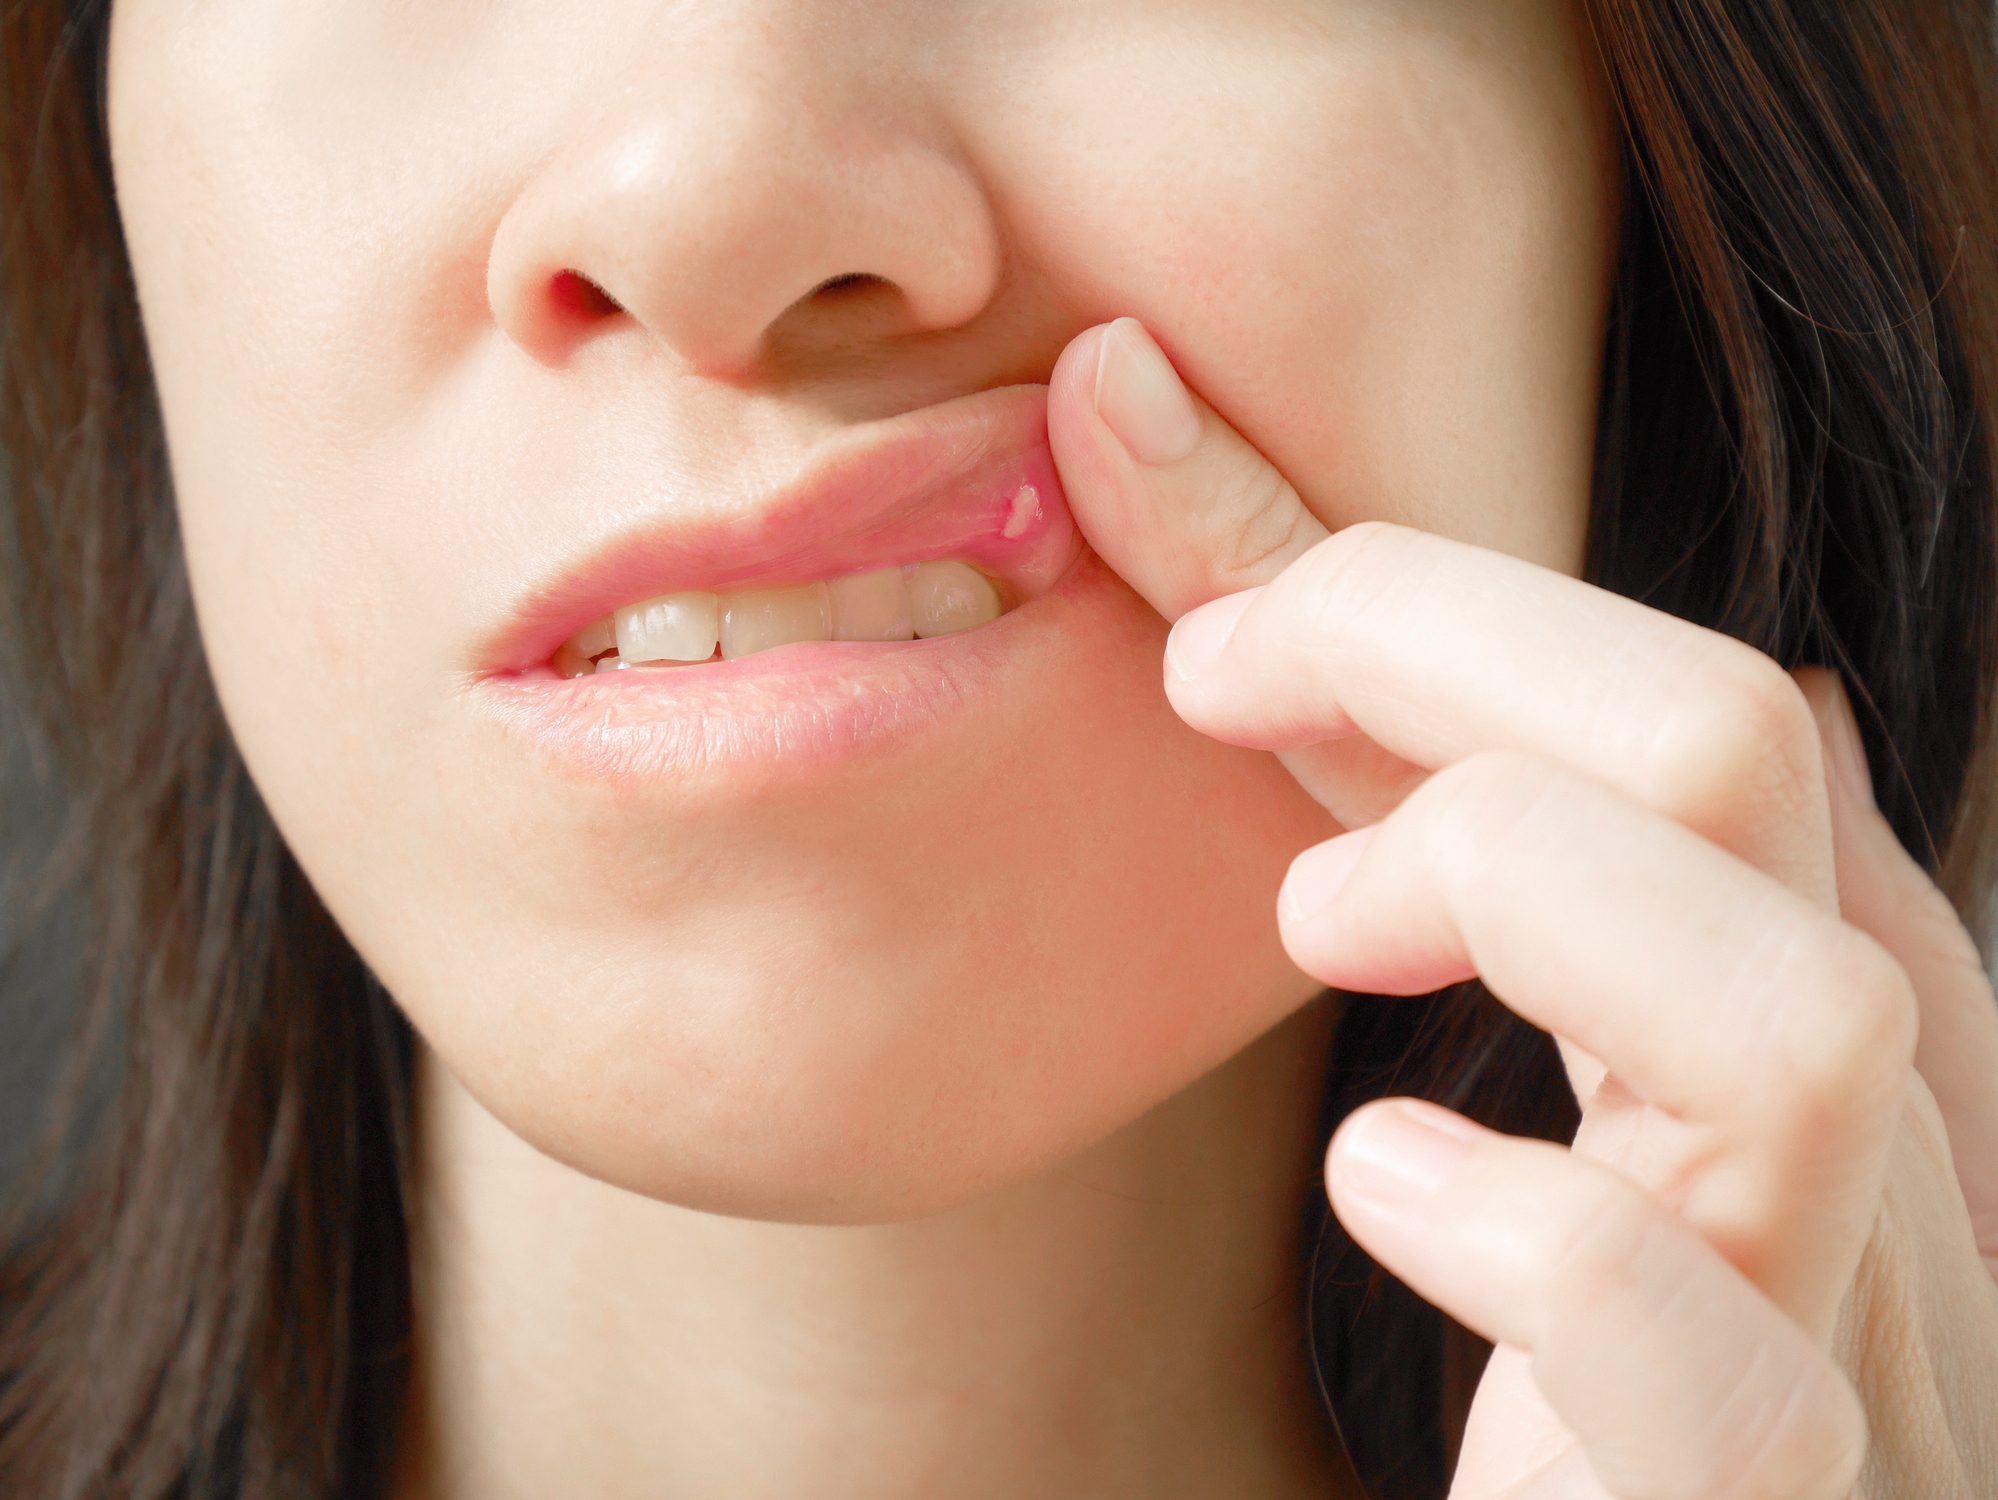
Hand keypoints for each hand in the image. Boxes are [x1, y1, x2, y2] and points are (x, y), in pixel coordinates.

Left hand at [1047, 316, 1997, 1497]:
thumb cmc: (1539, 1408)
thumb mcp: (1488, 1078)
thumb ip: (1423, 867)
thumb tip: (1334, 620)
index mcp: (1804, 1056)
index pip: (1706, 729)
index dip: (1455, 605)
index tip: (1225, 607)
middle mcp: (1884, 1182)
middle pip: (1751, 762)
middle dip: (1452, 641)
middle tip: (1218, 672)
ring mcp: (1860, 1376)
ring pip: (1805, 1024)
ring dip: (1508, 878)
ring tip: (1316, 918)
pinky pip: (1729, 1382)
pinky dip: (1540, 1240)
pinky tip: (1380, 1180)